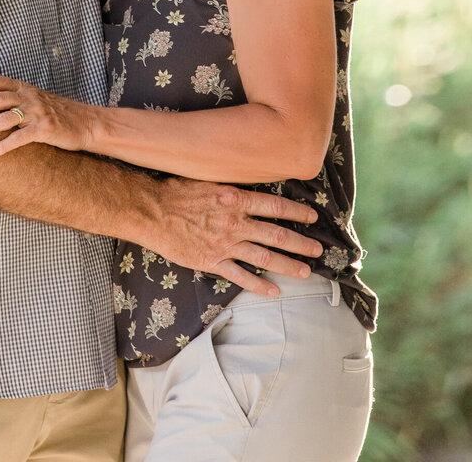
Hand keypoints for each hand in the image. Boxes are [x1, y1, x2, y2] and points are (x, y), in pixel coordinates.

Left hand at [0, 75, 94, 158]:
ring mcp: (37, 113)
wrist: (86, 123)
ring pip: (5, 119)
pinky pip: (19, 138)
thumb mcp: (36, 100)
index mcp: (25, 88)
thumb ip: (17, 100)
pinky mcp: (45, 129)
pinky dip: (2, 146)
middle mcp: (29, 97)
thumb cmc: (58, 113)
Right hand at [148, 176, 322, 297]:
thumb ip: (232, 189)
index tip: (312, 218)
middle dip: (300, 243)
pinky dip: (259, 285)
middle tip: (318, 250)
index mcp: (236, 198)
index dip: (297, 213)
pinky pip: (241, 276)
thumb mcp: (210, 180)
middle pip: (276, 235)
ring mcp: (225, 244)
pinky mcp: (212, 261)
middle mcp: (236, 222)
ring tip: (306, 272)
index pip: (275, 207)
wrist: (153, 211)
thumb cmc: (178, 192)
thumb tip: (251, 191)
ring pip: (264, 257)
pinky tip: (273, 291)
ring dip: (288, 266)